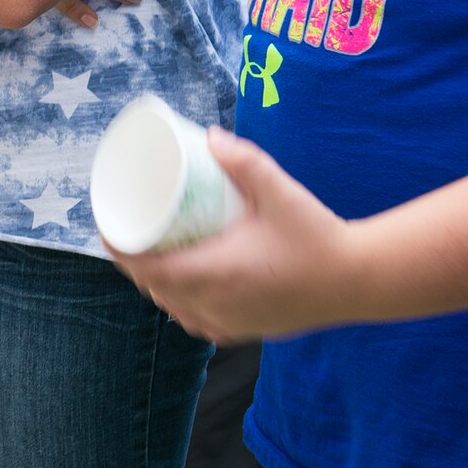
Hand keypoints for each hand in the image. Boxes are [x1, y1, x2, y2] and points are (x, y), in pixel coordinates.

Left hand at [108, 130, 367, 343]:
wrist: (362, 282)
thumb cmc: (320, 237)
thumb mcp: (281, 191)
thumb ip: (245, 161)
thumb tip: (210, 135)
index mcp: (213, 275)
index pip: (145, 268)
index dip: (117, 248)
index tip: (105, 223)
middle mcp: (214, 305)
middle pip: (153, 286)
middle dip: (133, 260)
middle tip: (128, 227)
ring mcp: (228, 323)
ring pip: (173, 306)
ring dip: (155, 282)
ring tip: (150, 251)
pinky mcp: (244, 331)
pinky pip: (196, 321)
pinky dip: (181, 302)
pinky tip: (181, 289)